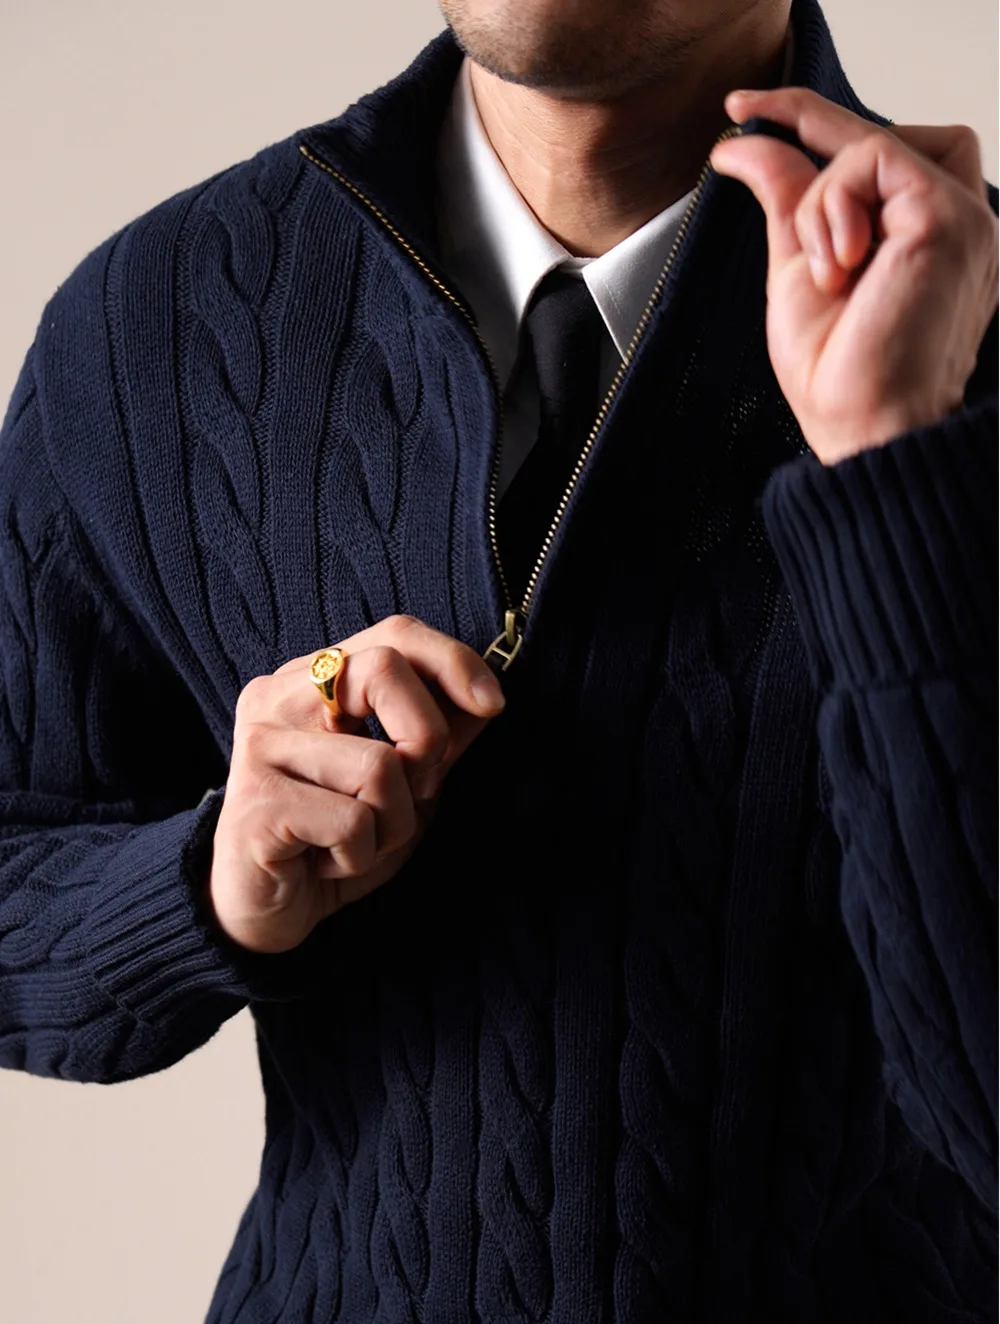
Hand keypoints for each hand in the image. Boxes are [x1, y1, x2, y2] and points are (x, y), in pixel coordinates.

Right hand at [208, 615, 505, 953]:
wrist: (262, 911)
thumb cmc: (333, 838)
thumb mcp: (403, 782)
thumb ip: (439, 737)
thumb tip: (488, 698)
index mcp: (311, 679)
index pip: (394, 634)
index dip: (453, 661)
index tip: (493, 704)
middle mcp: (278, 698)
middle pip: (385, 670)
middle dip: (428, 740)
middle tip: (414, 791)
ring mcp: (261, 748)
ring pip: (379, 765)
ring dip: (393, 823)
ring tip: (357, 842)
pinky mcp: (256, 804)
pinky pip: (353, 822)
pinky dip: (360, 856)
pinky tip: (326, 862)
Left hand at [710, 87, 998, 464]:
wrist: (863, 431)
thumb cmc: (839, 376)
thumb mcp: (797, 271)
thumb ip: (787, 202)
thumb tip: (744, 145)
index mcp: (922, 240)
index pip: (880, 156)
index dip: (814, 118)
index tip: (748, 111)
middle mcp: (952, 224)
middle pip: (888, 137)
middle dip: (814, 126)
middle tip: (747, 119)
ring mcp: (960, 219)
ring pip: (876, 143)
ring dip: (823, 195)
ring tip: (823, 267)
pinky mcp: (948, 220)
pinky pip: (876, 158)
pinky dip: (835, 200)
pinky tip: (836, 259)